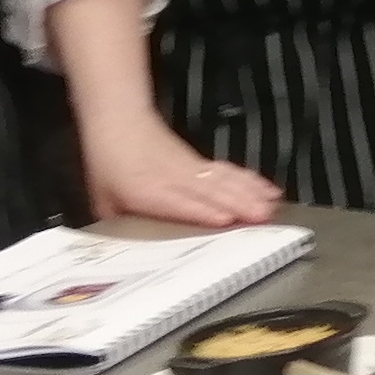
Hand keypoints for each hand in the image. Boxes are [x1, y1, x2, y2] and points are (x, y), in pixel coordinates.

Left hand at [82, 118, 280, 227]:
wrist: (119, 120)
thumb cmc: (108, 163)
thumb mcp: (103, 199)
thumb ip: (118, 227)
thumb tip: (128, 254)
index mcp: (145, 189)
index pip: (177, 201)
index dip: (202, 210)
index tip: (225, 219)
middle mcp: (172, 178)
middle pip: (209, 190)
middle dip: (238, 203)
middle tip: (262, 217)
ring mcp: (189, 168)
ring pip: (224, 180)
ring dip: (250, 193)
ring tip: (271, 207)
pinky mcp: (200, 162)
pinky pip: (228, 172)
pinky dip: (251, 181)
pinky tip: (268, 189)